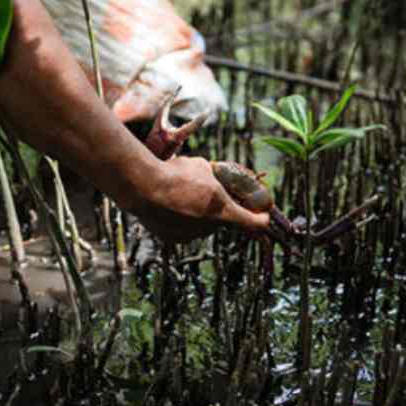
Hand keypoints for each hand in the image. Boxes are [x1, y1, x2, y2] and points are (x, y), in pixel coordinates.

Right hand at [128, 156, 271, 244]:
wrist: (142, 186)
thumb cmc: (176, 173)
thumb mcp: (203, 167)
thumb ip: (216, 176)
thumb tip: (219, 177)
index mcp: (223, 211)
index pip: (254, 223)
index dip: (261, 219)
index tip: (264, 215)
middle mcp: (209, 228)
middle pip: (222, 220)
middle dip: (219, 209)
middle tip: (209, 194)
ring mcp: (190, 235)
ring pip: (201, 224)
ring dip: (198, 213)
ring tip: (182, 195)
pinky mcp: (172, 239)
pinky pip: (183, 228)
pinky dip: (180, 219)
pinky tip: (169, 204)